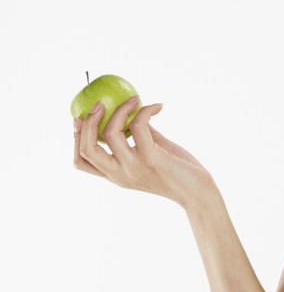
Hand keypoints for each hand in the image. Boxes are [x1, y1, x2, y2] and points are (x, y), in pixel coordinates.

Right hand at [73, 96, 215, 208]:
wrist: (199, 192)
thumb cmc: (179, 172)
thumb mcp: (153, 154)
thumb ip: (140, 137)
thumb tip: (133, 113)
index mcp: (116, 175)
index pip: (82, 161)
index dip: (76, 138)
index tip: (80, 118)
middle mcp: (120, 174)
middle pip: (87, 148)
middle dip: (87, 122)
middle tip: (99, 103)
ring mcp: (134, 167)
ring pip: (109, 134)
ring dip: (120, 109)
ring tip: (134, 99)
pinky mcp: (152, 158)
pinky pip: (139, 126)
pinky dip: (146, 111)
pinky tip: (158, 107)